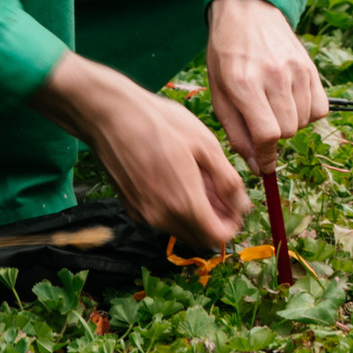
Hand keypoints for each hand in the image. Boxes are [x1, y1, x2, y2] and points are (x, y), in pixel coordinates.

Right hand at [31, 52, 245, 249]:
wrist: (110, 116)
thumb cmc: (160, 123)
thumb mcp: (205, 145)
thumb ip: (228, 181)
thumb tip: (242, 206)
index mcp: (185, 204)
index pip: (217, 236)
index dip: (232, 224)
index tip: (235, 206)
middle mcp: (162, 217)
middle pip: (198, 237)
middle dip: (215, 221)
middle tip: (220, 192)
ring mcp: (143, 214)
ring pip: (179, 228)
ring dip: (195, 214)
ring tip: (198, 180)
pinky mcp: (130, 206)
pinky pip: (161, 218)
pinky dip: (174, 208)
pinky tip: (175, 178)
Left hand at [204, 0, 326, 173]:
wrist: (247, 11)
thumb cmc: (226, 54)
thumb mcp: (219, 93)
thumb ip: (236, 132)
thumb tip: (257, 165)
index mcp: (244, 84)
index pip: (267, 134)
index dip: (266, 157)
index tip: (264, 165)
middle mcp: (274, 76)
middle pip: (288, 131)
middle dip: (274, 137)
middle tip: (262, 123)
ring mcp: (296, 70)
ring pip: (305, 121)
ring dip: (291, 124)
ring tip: (274, 107)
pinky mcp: (311, 67)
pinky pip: (321, 108)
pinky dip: (308, 113)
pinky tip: (292, 102)